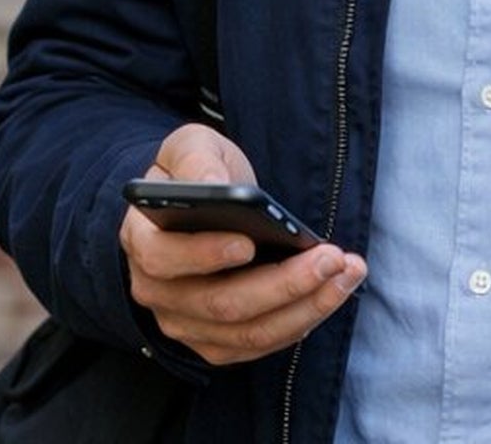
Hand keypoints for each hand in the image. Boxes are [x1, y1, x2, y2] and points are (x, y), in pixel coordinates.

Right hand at [121, 124, 367, 365]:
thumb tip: (217, 186)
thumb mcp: (191, 147)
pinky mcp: (216, 342)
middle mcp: (157, 291)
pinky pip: (262, 344)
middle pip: (220, 303)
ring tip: (347, 272)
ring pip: (248, 331)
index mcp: (143, 241)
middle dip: (283, 284)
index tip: (249, 243)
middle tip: (331, 257)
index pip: (163, 258)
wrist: (201, 204)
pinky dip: (303, 320)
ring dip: (306, 306)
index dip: (204, 255)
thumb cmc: (198, 173)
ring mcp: (186, 323)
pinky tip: (334, 291)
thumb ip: (197, 160)